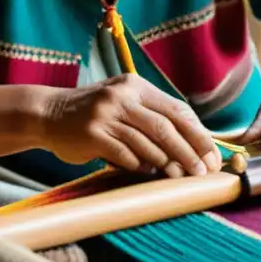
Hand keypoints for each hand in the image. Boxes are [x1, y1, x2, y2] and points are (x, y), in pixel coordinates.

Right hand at [38, 74, 220, 177]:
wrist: (48, 113)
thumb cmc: (93, 113)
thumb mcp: (123, 102)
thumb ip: (151, 116)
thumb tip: (191, 142)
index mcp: (136, 86)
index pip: (177, 109)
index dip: (198, 133)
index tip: (212, 154)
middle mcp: (122, 96)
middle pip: (166, 126)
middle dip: (189, 150)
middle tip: (203, 170)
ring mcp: (106, 114)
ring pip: (147, 141)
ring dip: (167, 162)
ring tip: (180, 175)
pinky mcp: (92, 134)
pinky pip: (124, 154)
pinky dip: (139, 165)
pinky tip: (148, 173)